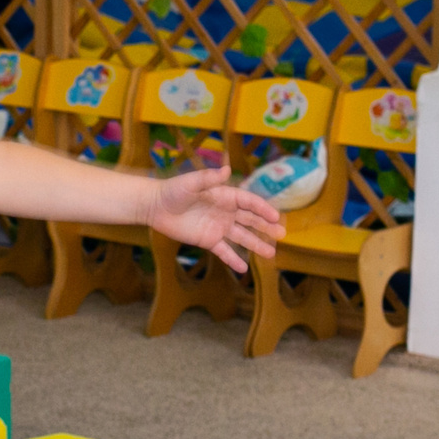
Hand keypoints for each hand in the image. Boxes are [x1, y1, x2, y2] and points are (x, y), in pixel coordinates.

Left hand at [146, 167, 283, 268]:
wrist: (156, 206)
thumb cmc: (173, 190)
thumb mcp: (191, 183)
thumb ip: (208, 178)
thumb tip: (226, 169)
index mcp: (225, 196)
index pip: (249, 203)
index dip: (263, 209)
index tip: (275, 217)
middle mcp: (225, 212)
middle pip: (250, 220)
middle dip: (266, 227)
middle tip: (282, 234)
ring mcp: (218, 227)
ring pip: (242, 237)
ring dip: (256, 245)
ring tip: (271, 255)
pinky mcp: (208, 240)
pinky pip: (224, 251)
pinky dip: (233, 259)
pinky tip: (244, 269)